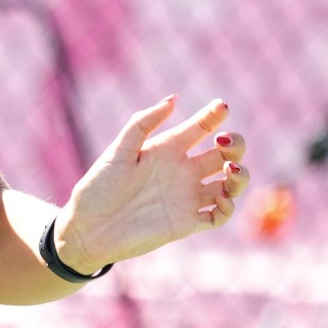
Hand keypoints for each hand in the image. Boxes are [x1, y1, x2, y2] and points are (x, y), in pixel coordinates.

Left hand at [56, 95, 250, 269]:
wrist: (88, 229)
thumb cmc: (98, 188)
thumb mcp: (118, 152)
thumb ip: (142, 124)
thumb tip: (173, 99)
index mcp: (166, 150)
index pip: (199, 128)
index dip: (214, 115)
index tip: (222, 106)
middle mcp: (182, 172)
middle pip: (224, 154)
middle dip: (236, 145)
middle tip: (225, 143)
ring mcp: (187, 197)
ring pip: (230, 184)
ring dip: (240, 176)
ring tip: (230, 170)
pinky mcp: (187, 223)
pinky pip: (220, 216)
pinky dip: (229, 208)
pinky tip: (223, 199)